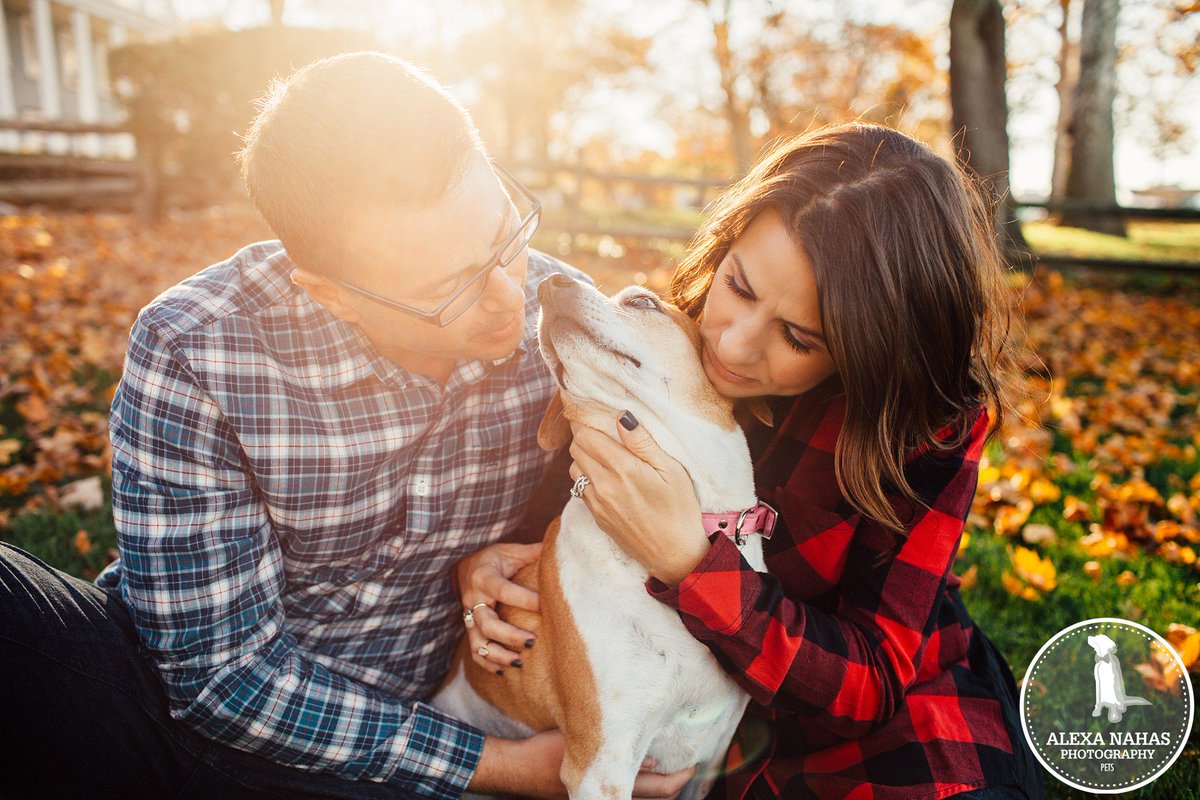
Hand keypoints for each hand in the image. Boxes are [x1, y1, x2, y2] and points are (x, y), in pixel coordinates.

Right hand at [456, 542, 541, 673]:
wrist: (464, 566)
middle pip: (487, 623)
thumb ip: (532, 552)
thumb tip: (558, 545)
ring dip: (498, 654)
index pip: (504, 591)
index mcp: (484, 577)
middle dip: (510, 635)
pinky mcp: (469, 628)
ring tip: (520, 662)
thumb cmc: (493, 559)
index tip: (546, 606)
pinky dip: (486, 663)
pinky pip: (473, 651)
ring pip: (478, 641)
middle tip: (534, 642)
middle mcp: (473, 598)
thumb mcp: (510, 551)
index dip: (525, 599)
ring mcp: (469, 616)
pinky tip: (503, 671)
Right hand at [470, 730, 696, 797]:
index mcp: (608, 785)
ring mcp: (598, 798)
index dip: (680, 778)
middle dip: (674, 782)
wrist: (515, 769)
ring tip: (667, 760)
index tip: (693, 764)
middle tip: (687, 762)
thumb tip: (651, 755)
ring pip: (641, 795)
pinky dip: (639, 781)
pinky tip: (639, 763)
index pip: (659, 788)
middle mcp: (607, 797)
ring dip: (657, 783)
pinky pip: (625, 791)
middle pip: (656, 797)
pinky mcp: (590, 794)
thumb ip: (613, 745)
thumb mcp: (579, 740)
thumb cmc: (543, 751)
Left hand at [568, 411, 710, 584]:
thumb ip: (642, 442)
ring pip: (574, 469)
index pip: (585, 435)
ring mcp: (597, 503)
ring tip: (605, 456)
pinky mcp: (597, 518)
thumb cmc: (680, 510)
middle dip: (584, 436)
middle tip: (601, 432)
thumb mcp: (671, 470)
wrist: (675, 555)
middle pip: (576, 449)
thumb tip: (620, 417)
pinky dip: (587, 478)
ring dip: (584, 458)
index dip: (585, 420)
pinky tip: (607, 479)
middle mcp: (603, 485)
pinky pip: (580, 489)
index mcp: (622, 468)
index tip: (589, 412)